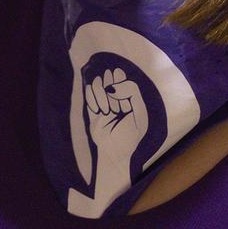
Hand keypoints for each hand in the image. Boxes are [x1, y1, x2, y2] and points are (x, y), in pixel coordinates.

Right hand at [86, 68, 148, 203]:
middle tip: (117, 108)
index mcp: (130, 96)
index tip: (123, 95)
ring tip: (107, 112)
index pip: (121, 76)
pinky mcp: (91, 108)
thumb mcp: (140, 113)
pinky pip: (88, 95)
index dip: (119, 80)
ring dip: (102, 98)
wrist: (115, 153)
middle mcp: (116, 95)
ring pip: (96, 84)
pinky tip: (99, 112)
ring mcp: (102, 100)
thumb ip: (131, 92)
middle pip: (107, 77)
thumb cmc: (131, 134)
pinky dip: (93, 102)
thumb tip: (111, 85)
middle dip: (111, 90)